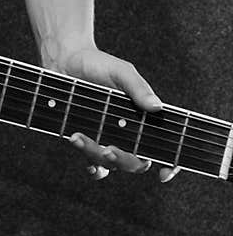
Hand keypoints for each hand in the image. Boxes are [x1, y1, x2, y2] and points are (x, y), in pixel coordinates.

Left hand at [58, 45, 180, 183]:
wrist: (65, 62)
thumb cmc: (98, 64)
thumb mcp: (120, 71)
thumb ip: (138, 88)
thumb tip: (157, 107)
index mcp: (144, 119)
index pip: (163, 147)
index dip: (170, 164)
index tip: (164, 173)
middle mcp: (129, 135)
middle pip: (136, 162)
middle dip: (125, 161)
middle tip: (110, 150)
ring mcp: (108, 140)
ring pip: (110, 163)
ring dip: (97, 156)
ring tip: (77, 136)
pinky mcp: (88, 142)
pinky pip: (93, 164)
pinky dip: (90, 166)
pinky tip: (79, 152)